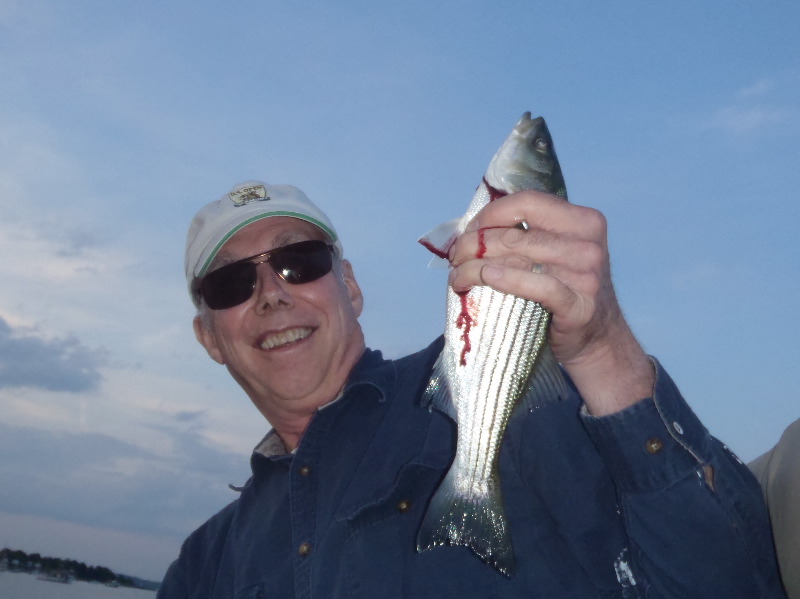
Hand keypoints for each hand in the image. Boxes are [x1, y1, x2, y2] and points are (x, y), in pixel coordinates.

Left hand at [447, 190, 653, 415]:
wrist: (598, 340)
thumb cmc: (566, 291)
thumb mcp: (558, 253)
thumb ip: (528, 234)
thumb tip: (472, 229)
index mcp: (583, 220)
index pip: (528, 202)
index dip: (491, 214)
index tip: (470, 230)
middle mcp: (587, 244)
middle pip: (515, 235)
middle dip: (474, 245)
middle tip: (455, 258)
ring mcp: (586, 275)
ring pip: (516, 260)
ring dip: (475, 268)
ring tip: (457, 277)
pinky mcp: (578, 304)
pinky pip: (534, 286)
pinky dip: (503, 280)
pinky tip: (482, 280)